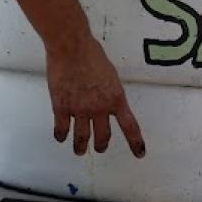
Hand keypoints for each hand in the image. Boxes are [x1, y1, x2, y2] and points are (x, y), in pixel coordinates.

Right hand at [45, 34, 145, 157]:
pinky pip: (62, 130)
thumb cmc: (91, 53)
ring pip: (82, 138)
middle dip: (102, 145)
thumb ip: (109, 90)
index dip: (136, 143)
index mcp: (116, 98)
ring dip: (81, 147)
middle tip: (100, 147)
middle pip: (103, 136)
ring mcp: (80, 110)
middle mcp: (100, 109)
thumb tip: (104, 98)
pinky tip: (61, 137)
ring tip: (80, 151)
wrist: (71, 48)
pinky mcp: (62, 108)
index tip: (140, 154)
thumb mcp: (110, 74)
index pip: (130, 126)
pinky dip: (61, 136)